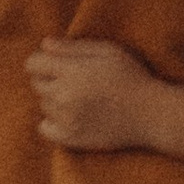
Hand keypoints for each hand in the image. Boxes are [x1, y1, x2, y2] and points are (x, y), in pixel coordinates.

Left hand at [29, 37, 171, 150]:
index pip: (32, 64)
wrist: (151, 114)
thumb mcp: (108, 51)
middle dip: (49, 78)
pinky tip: (69, 115)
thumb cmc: (132, 77)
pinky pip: (44, 128)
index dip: (42, 60)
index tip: (56, 62)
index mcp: (72, 72)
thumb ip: (73, 47)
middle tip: (74, 79)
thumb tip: (44, 45)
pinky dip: (52, 121)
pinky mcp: (70, 139)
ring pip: (43, 104)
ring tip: (79, 97)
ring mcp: (66, 119)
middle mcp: (64, 96)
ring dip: (54, 99)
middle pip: (36, 84)